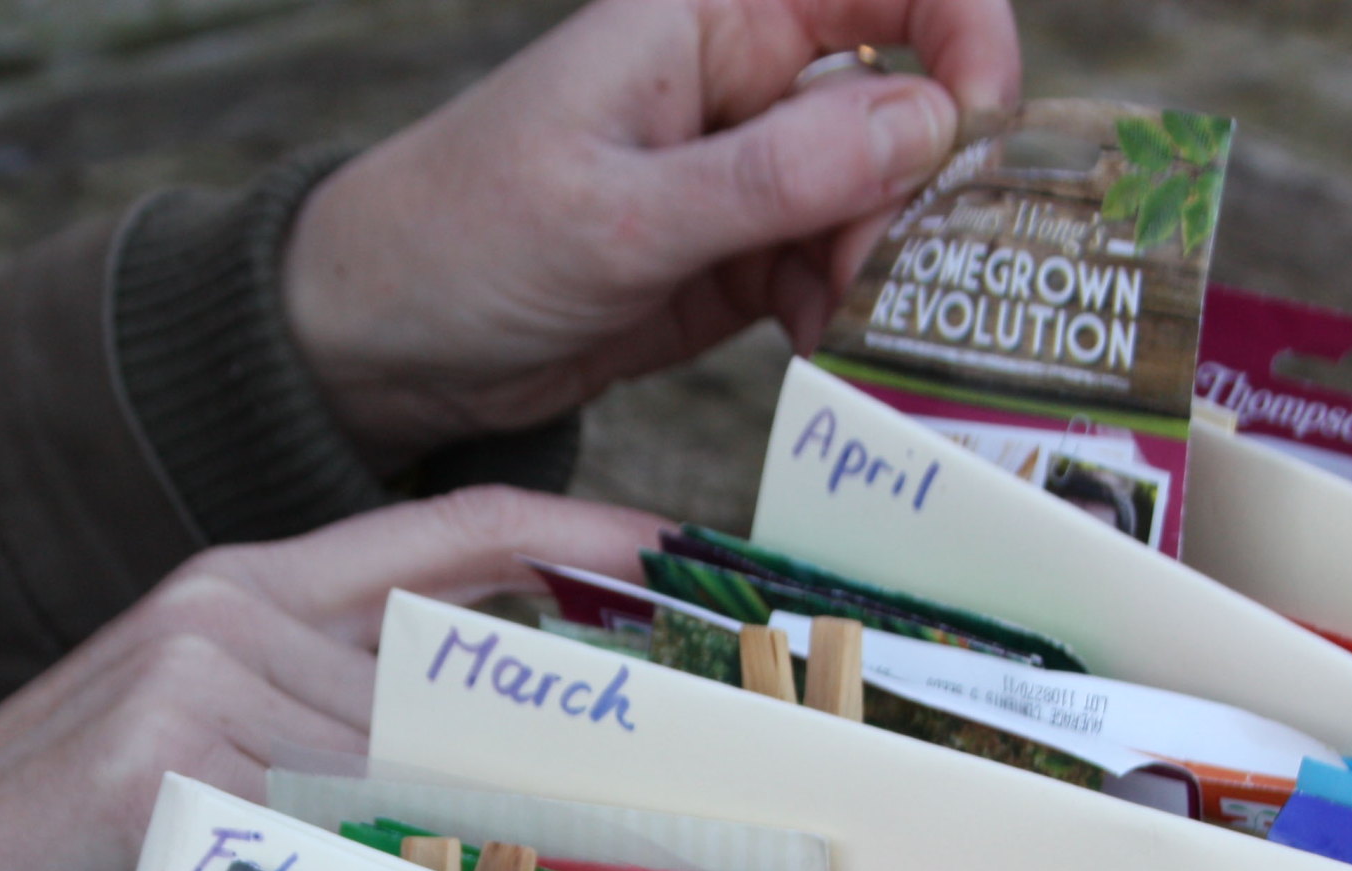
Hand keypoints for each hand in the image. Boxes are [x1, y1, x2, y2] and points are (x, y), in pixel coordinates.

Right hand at [0, 488, 662, 870]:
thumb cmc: (59, 859)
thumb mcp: (202, 756)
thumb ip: (325, 738)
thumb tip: (479, 795)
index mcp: (240, 588)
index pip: (442, 534)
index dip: (570, 527)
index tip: (677, 550)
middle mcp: (229, 612)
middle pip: (452, 688)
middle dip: (544, 771)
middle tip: (657, 828)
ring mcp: (197, 679)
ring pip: (406, 778)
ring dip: (470, 861)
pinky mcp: (168, 765)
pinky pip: (332, 844)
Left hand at [283, 0, 1019, 463]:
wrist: (378, 345)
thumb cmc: (464, 241)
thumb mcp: (616, 214)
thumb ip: (772, 177)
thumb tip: (926, 126)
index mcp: (712, 15)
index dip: (961, 36)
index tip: (973, 131)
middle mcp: (743, 82)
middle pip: (903, 104)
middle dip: (919, 190)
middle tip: (883, 279)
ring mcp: (744, 178)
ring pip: (876, 202)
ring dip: (881, 268)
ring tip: (840, 333)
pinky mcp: (733, 264)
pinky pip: (829, 274)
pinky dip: (842, 314)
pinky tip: (820, 356)